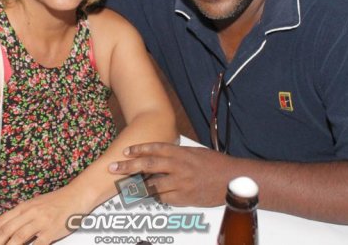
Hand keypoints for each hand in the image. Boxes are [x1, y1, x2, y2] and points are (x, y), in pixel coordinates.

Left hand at [0, 187, 82, 244]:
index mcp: (24, 207)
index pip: (1, 221)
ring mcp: (41, 222)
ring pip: (18, 238)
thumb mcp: (36, 204)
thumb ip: (22, 216)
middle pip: (6, 231)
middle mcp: (30, 213)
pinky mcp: (52, 231)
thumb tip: (8, 229)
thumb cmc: (57, 202)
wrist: (76, 196)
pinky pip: (37, 244)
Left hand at [108, 142, 233, 206]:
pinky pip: (164, 198)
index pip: (155, 149)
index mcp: (181, 153)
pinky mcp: (184, 198)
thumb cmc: (216, 165)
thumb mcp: (196, 153)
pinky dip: (157, 197)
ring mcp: (180, 183)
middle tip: (114, 168)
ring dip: (139, 186)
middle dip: (128, 166)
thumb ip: (178, 154)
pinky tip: (152, 196)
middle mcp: (178, 166)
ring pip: (152, 185)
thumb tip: (162, 155)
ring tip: (127, 187)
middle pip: (147, 165)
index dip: (139, 149)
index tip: (126, 151)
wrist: (233, 180)